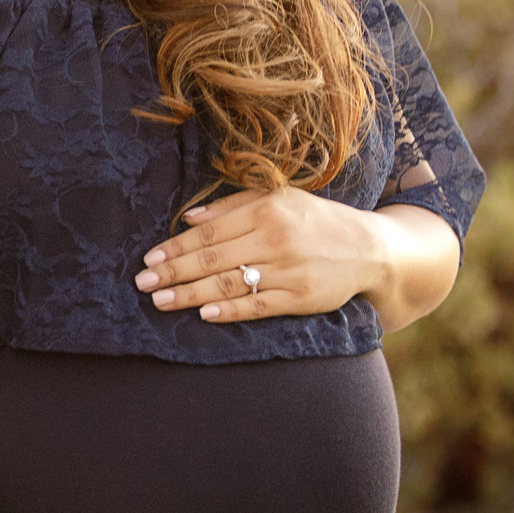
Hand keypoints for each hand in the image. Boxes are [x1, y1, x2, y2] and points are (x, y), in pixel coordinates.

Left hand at [133, 186, 388, 323]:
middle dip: (173, 272)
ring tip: (161, 301)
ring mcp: (289, 270)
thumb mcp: (278, 198)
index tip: (149, 259)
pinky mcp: (301, 297)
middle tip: (143, 284)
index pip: (209, 231)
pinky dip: (230, 310)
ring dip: (190, 294)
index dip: (176, 247)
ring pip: (230, 283)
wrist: (370, 248)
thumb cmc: (315, 220)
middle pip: (213, 258)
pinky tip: (205, 314)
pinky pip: (258, 306)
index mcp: (266, 210)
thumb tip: (188, 218)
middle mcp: (275, 238)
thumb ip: (232, 205)